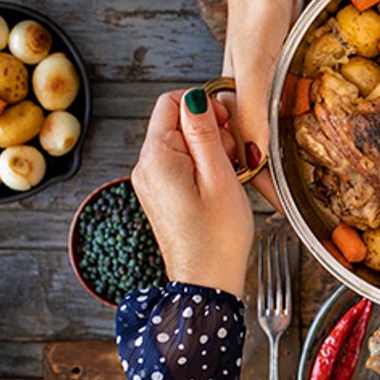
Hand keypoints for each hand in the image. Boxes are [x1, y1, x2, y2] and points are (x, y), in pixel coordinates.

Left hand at [132, 88, 254, 295]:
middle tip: (233, 157)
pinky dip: (203, 167)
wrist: (207, 281)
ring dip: (210, 150)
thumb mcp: (219, 176)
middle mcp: (146, 167)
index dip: (204, 106)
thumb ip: (204, 132)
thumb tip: (196, 97)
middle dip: (210, 130)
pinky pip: (181, 164)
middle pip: (177, 121)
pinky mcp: (161, 194)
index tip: (228, 126)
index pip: (172, 102)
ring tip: (229, 175)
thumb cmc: (217, 237)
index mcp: (157, 157)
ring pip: (182, 143)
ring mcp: (151, 182)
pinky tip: (220, 186)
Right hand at [222, 0, 296, 210]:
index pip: (251, 167)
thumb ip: (255, 117)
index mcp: (235, 113)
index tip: (295, 220)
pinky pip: (284, 115)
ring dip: (290, 162)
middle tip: (312, 212)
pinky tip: (314, 138)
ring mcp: (260, 93)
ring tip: (317, 188)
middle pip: (260, 158)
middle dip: (283, 187)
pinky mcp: (274, 77)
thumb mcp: (257, 74)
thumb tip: (257, 164)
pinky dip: (296, 132)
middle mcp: (245, 107)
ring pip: (273, 138)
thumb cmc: (256, 22)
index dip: (272, 195)